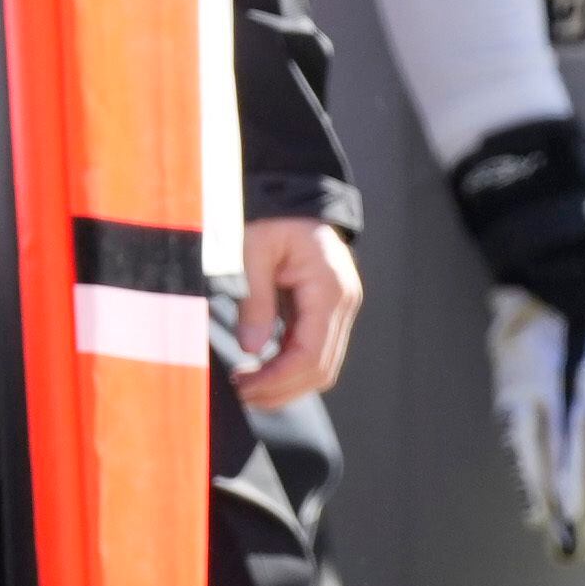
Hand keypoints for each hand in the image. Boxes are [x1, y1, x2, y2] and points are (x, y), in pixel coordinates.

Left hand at [231, 217, 359, 408]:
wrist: (290, 193)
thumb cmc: (270, 214)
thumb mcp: (252, 249)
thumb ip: (255, 299)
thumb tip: (251, 348)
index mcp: (330, 288)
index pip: (310, 354)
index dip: (277, 379)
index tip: (244, 386)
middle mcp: (343, 303)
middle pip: (321, 370)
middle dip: (281, 389)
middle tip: (240, 392)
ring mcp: (339, 308)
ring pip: (320, 365)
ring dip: (285, 383)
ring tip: (246, 384)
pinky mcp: (326, 309)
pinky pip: (312, 349)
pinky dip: (287, 365)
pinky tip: (258, 368)